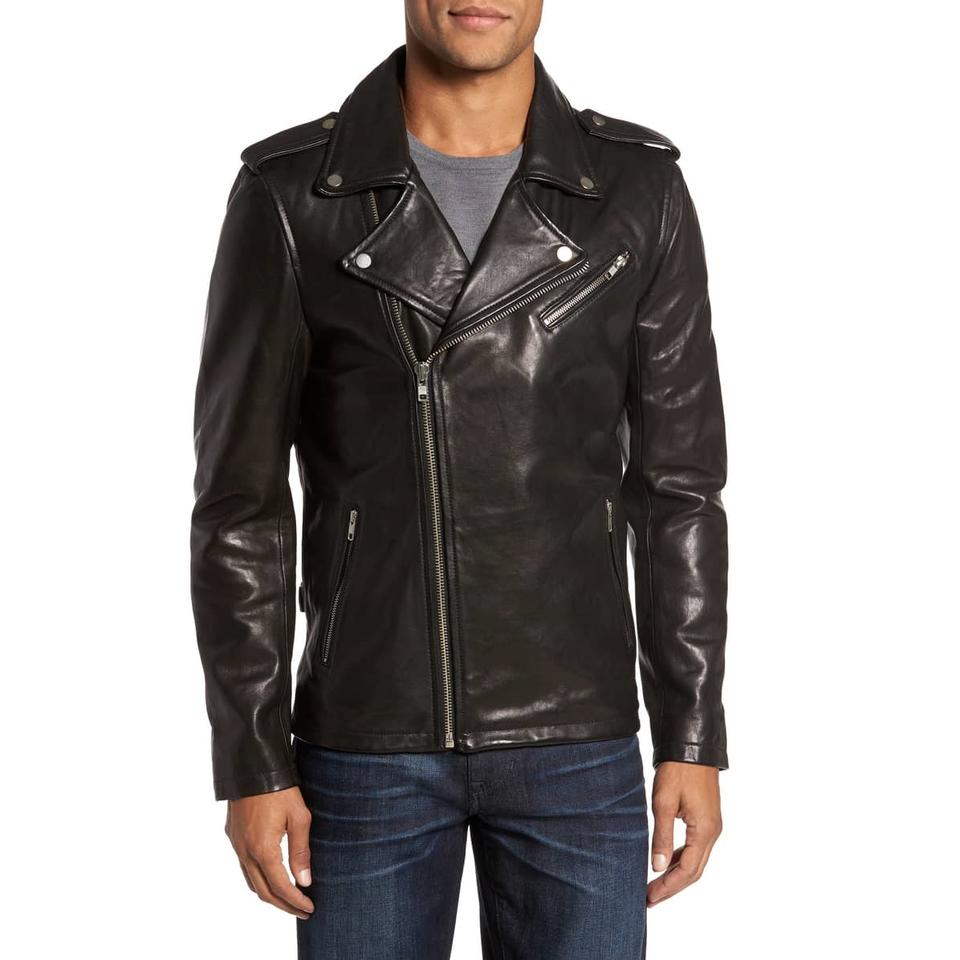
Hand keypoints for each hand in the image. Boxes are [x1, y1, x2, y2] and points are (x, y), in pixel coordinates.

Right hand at [225, 786, 314, 918]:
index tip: (310, 908)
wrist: (253, 765)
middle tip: (302, 910)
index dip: (296, 901)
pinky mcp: (233, 836)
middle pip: (263, 892)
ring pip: (251, 882)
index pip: (281, 887)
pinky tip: (271, 876)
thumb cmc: (281, 789)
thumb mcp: (299, 818)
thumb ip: (301, 852)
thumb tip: (304, 882)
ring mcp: (236, 845)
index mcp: (263, 849)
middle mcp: (245, 852)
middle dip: (283, 905)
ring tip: (289, 898)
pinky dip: (259, 879)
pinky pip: (244, 867)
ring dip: (270, 894)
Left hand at [647, 761, 721, 906]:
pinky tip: (665, 862)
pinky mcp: (706, 819)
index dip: (668, 887)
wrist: (692, 746)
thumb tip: (657, 867)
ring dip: (676, 874)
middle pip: (694, 871)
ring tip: (654, 885)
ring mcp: (711, 826)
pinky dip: (680, 859)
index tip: (650, 898)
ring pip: (695, 860)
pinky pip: (695, 847)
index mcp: (705, 831)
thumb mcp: (664, 802)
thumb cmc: (678, 771)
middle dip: (672, 887)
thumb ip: (661, 836)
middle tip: (649, 899)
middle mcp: (712, 832)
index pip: (687, 871)